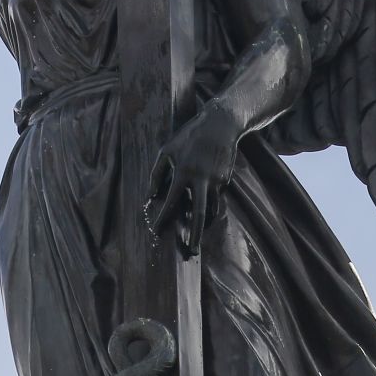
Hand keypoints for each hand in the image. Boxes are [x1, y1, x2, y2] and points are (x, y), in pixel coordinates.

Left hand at [144, 102, 241, 255]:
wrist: (221, 125)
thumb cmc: (189, 137)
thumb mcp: (167, 150)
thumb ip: (156, 173)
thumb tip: (150, 197)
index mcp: (183, 171)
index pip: (171, 200)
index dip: (163, 217)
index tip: (156, 230)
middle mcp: (201, 179)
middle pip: (199, 212)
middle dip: (195, 234)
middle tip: (191, 250)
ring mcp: (216, 181)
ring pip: (210, 208)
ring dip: (203, 223)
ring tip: (196, 234)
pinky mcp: (225, 180)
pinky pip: (215, 197)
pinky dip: (209, 205)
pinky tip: (203, 208)